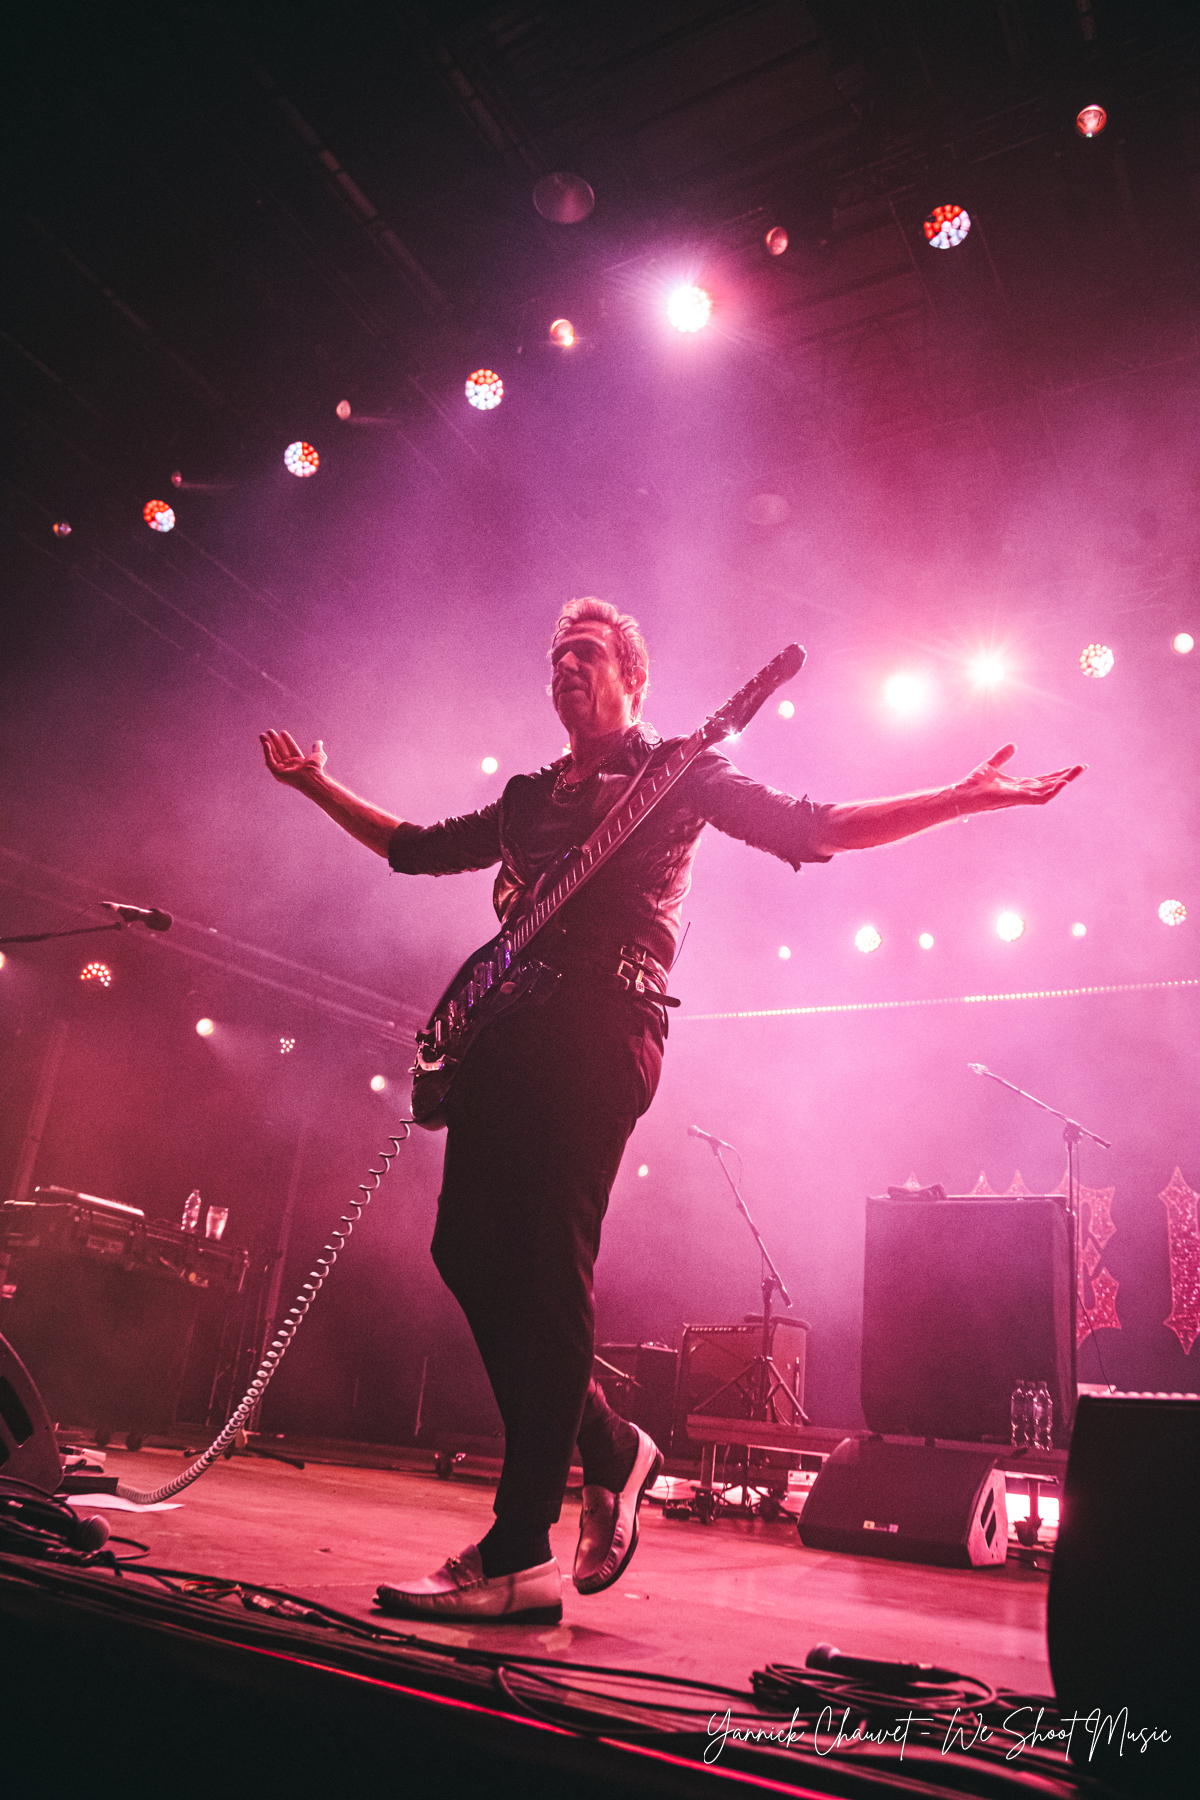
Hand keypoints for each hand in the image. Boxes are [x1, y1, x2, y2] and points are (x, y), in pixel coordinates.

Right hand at [260, 729, 326, 790]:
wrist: (311, 776)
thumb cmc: (316, 768)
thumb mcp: (318, 755)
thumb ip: (317, 748)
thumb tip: (319, 741)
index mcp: (298, 763)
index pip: (290, 749)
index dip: (286, 740)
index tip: (282, 732)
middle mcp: (289, 766)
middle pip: (280, 750)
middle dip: (274, 740)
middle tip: (269, 731)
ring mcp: (283, 770)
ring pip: (273, 754)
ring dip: (267, 744)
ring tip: (262, 735)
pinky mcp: (277, 773)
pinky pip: (269, 762)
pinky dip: (267, 753)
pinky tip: (265, 744)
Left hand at [957, 744, 1085, 813]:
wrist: (963, 793)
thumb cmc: (974, 784)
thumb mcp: (991, 765)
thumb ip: (1002, 756)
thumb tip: (1012, 745)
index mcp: (1019, 785)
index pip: (1044, 779)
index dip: (1058, 773)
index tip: (1072, 767)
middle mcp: (1023, 792)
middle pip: (1051, 784)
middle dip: (1067, 776)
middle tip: (1082, 767)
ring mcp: (1022, 797)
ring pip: (1050, 790)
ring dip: (1064, 780)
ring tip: (1077, 771)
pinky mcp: (1018, 799)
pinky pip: (1041, 797)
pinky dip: (1053, 790)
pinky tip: (1063, 782)